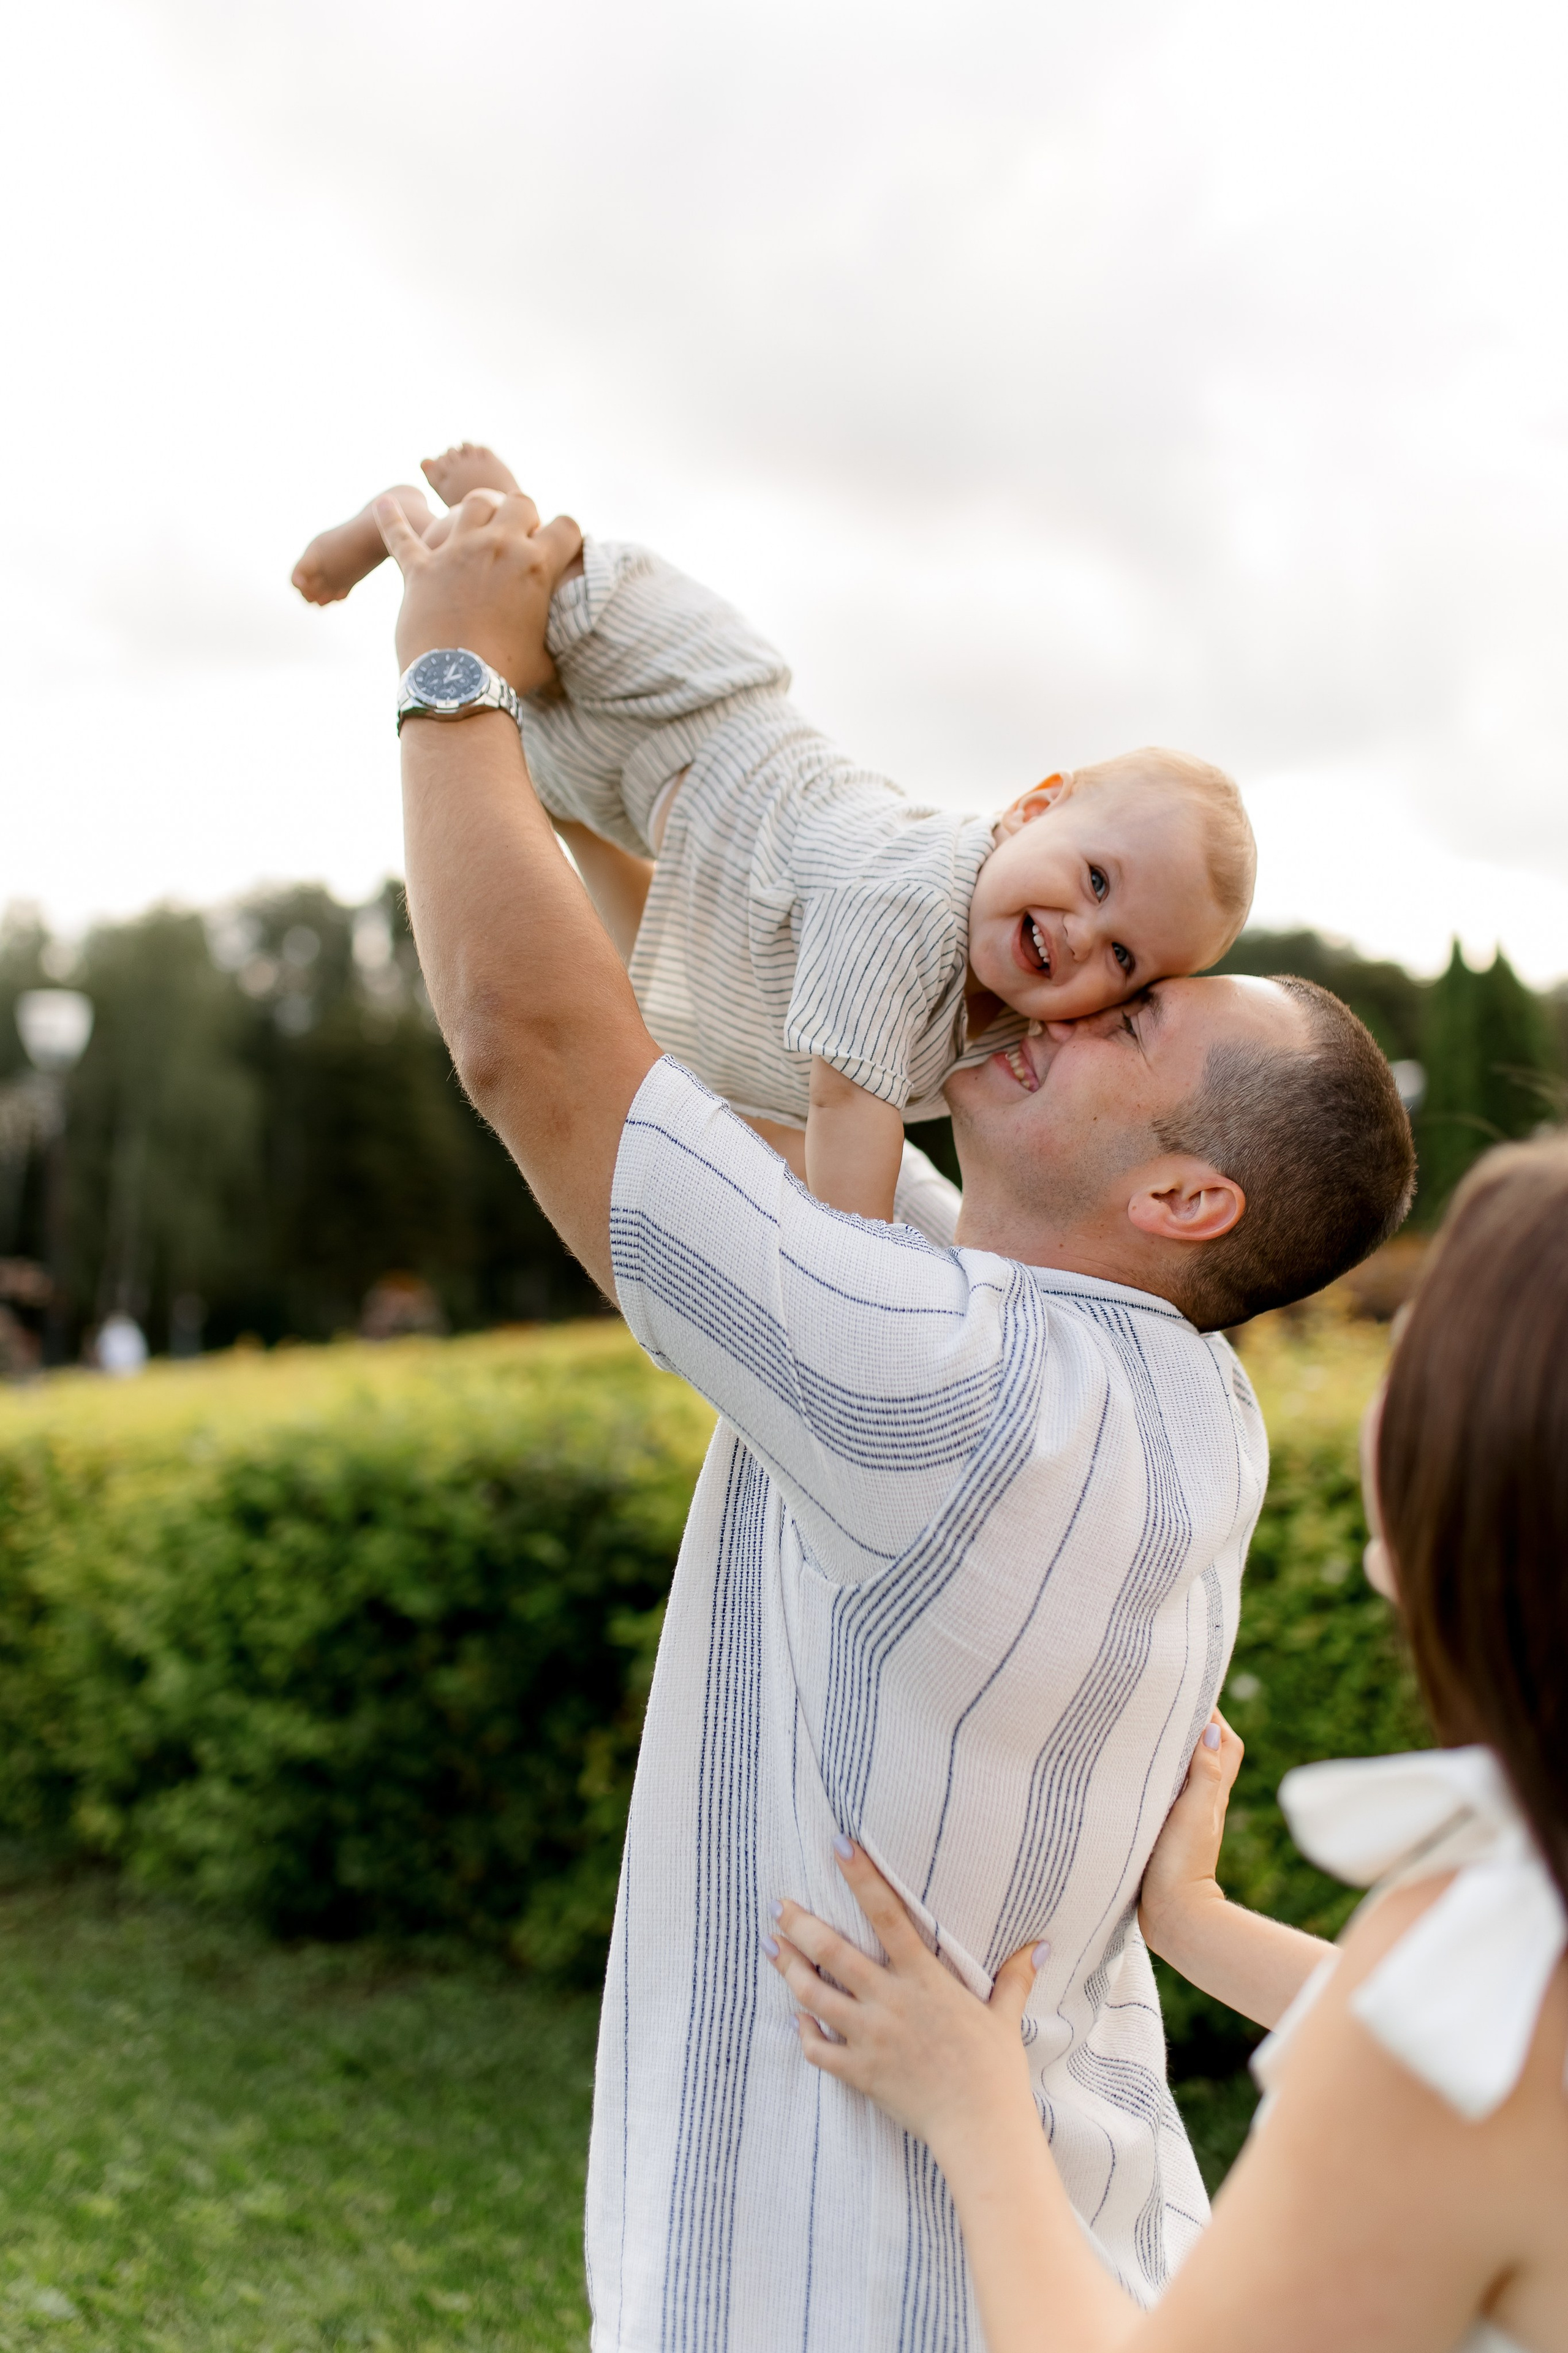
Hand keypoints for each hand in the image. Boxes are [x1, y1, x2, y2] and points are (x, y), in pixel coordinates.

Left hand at [376, 487, 581, 696]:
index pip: (567, 527)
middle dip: (524, 514)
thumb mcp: (546, 657)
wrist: (458, 686)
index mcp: (537, 566)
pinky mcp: (421, 567)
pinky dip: (391, 519)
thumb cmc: (508, 677)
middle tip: (519, 536)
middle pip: (520, 502)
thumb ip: (555, 641)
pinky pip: (400, 534)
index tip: (560, 548)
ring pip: (474, 503)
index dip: (567, 536)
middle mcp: (499, 547)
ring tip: (477, 524)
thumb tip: (568, 663)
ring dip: (479, 510)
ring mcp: (457, 552)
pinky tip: (384, 505)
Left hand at [767, 1842, 1041, 2165]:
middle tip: (777, 1904)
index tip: (839, 1846)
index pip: (888, 1915)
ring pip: (814, 1995)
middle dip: (800, 1925)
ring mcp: (870, 2037)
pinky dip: (803, 2032)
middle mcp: (890, 2002)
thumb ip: (1014, 1978)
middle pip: (833, 1952)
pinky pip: (818, 2049)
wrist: (980, 2130)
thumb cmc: (995, 2073)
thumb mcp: (1004, 2018)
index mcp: (924, 1980)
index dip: (862, 1878)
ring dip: (788, 1968)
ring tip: (770, 1946)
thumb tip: (1040, 1946)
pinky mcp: (860, 2073)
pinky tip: (795, 2018)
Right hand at [1137, 1708, 1242, 1954]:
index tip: (1193, 1689)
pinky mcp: (1163, 1830)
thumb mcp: (1194, 1813)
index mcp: (1213, 1792)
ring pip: (1184, 1769)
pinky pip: (1164, 1789)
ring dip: (1172, 1748)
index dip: (1214, 1715)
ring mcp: (1183, 1816)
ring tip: (1148, 1724)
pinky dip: (1157, 1773)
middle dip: (1194, 1724)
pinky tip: (1134, 1769)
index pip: (1225, 1741)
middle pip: (1208, 1751)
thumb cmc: (1182, 1864)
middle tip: (1168, 1699)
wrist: (1170, 1917)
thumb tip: (1214, 1728)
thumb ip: (1205, 1772)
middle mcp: (1202, 1801)